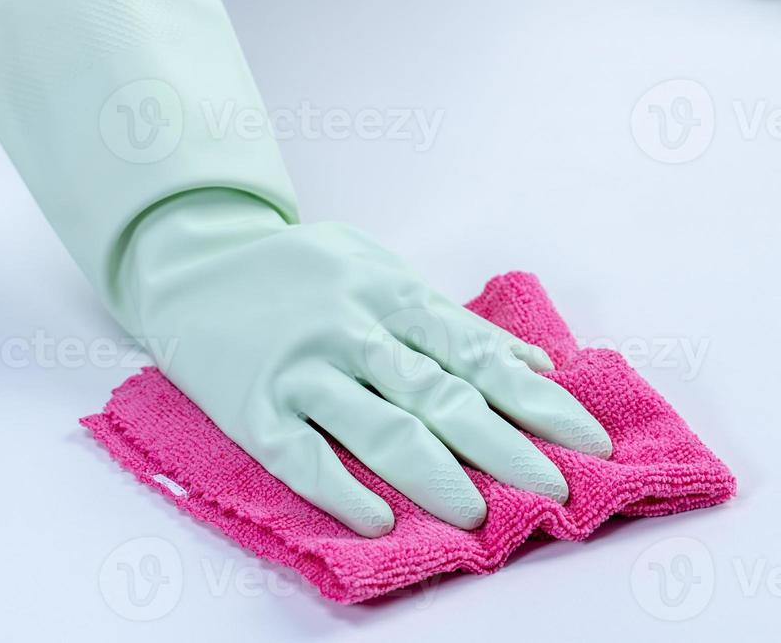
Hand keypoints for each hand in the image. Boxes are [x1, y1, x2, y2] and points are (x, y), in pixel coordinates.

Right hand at [125, 189, 612, 536]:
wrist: (192, 260)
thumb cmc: (304, 273)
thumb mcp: (382, 274)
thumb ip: (453, 322)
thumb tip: (534, 366)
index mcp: (395, 296)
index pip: (481, 357)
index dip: (539, 403)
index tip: (588, 440)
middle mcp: (355, 331)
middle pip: (442, 397)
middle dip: (506, 448)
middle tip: (555, 488)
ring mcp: (302, 369)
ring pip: (379, 429)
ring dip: (434, 475)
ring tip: (477, 515)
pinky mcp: (252, 406)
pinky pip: (300, 455)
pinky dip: (341, 491)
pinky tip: (378, 521)